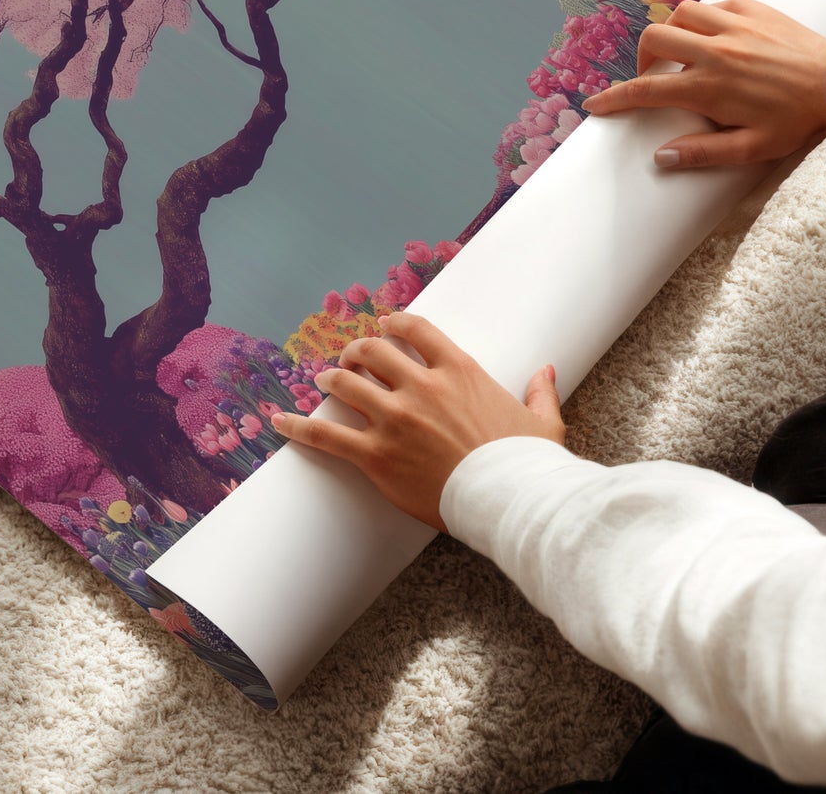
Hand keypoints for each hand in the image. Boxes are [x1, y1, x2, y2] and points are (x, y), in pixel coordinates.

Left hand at [269, 312, 562, 531]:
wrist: (510, 501)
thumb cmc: (528, 464)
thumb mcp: (542, 422)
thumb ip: (540, 391)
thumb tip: (546, 371)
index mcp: (459, 371)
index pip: (416, 330)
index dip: (394, 324)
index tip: (384, 325)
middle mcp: (421, 387)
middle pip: (373, 352)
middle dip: (356, 350)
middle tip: (350, 357)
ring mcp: (395, 419)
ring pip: (346, 384)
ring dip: (331, 379)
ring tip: (323, 381)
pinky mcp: (376, 455)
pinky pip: (327, 435)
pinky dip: (299, 426)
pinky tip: (279, 421)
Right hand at [582, 0, 825, 168]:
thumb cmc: (797, 120)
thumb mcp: (753, 148)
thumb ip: (704, 153)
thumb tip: (661, 156)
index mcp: (709, 87)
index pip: (646, 90)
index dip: (614, 98)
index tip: (596, 105)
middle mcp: (714, 50)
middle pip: (654, 39)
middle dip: (642, 58)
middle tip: (654, 77)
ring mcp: (733, 24)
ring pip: (680, 14)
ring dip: (673, 33)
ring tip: (684, 53)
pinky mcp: (753, 8)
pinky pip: (714, 5)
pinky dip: (706, 19)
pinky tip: (718, 37)